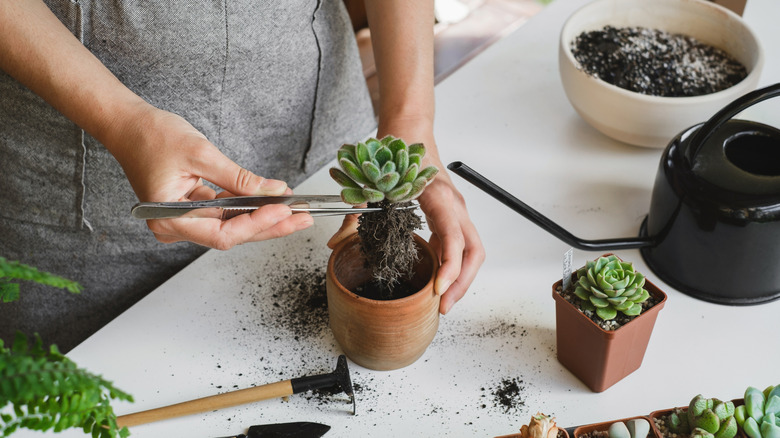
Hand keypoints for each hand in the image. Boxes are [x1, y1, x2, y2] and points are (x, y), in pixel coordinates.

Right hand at [108, 105, 313, 248]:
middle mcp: (174, 227)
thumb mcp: (202, 153)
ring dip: (264, 218)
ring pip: (232, 226)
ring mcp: (183, 221)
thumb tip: (274, 190)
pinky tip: (275, 203)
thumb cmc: (153, 136)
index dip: (257, 224)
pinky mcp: (191, 210)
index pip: (223, 233)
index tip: (285, 211)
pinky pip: (225, 214)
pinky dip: (249, 208)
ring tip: (296, 212)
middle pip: (232, 235)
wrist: (128, 125)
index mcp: (169, 219)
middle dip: (270, 226)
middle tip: (303, 218)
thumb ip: (239, 177)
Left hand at [328, 136, 484, 314]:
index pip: (456, 241)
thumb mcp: (374, 185)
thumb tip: (336, 245)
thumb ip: (355, 216)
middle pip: (474, 252)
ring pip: (472, 250)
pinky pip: (460, 243)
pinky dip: (452, 263)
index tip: (437, 291)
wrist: (410, 129)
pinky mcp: (451, 214)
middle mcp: (455, 206)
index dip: (450, 270)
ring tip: (441, 299)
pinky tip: (434, 276)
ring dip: (460, 277)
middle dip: (462, 283)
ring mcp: (456, 210)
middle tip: (443, 306)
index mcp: (441, 198)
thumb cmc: (398, 151)